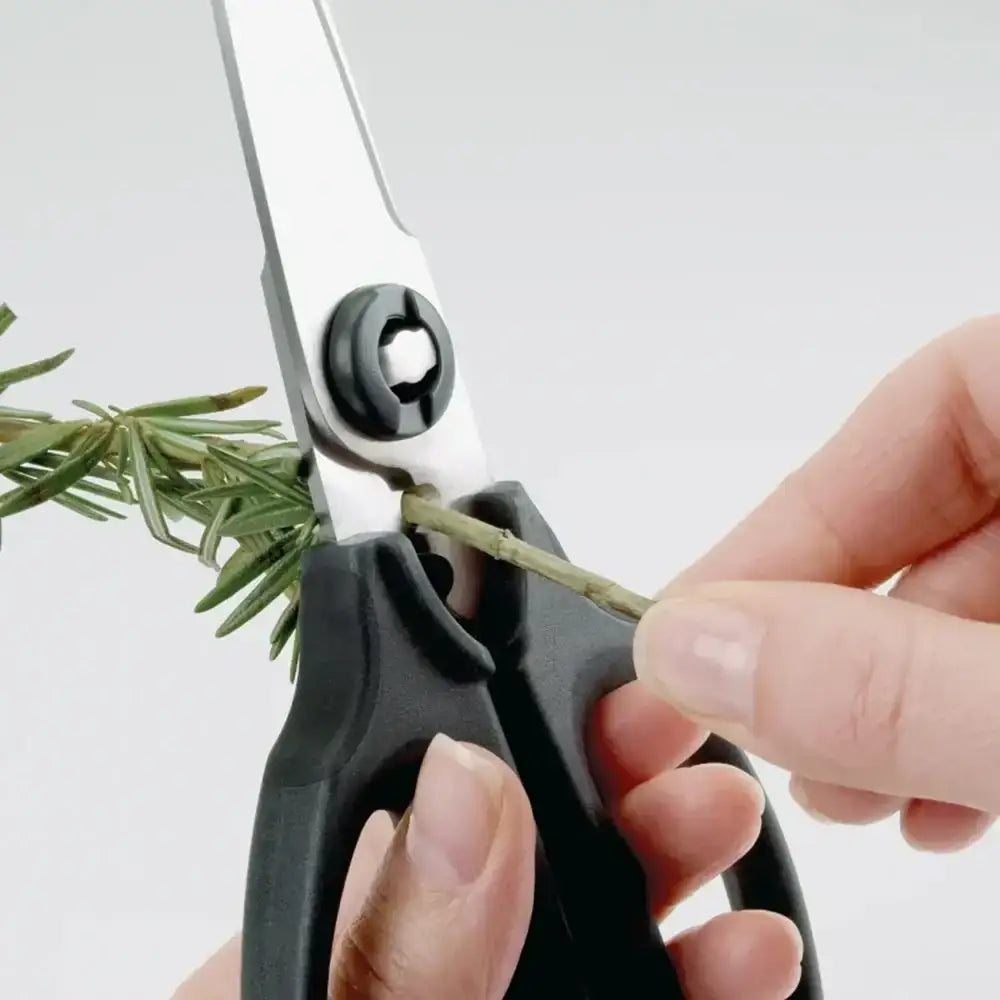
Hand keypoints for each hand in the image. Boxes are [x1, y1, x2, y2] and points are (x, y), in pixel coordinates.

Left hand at [173, 712, 802, 999]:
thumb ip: (393, 946)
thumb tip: (465, 789)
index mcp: (345, 922)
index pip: (444, 796)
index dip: (538, 744)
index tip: (623, 712)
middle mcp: (418, 962)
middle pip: (535, 855)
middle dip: (628, 802)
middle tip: (701, 774)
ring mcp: (492, 998)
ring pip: (599, 934)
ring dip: (682, 892)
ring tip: (738, 858)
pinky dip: (698, 989)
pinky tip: (747, 968)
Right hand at [633, 314, 999, 850]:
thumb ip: (890, 682)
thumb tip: (700, 655)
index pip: (920, 406)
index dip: (793, 522)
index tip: (699, 631)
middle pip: (936, 514)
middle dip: (831, 637)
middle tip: (755, 726)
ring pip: (981, 596)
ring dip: (890, 694)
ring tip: (845, 787)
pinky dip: (966, 720)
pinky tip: (937, 796)